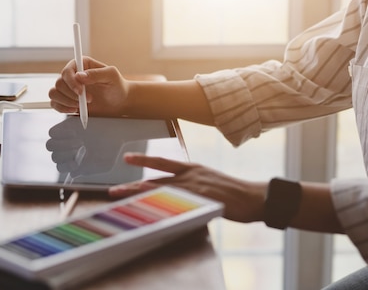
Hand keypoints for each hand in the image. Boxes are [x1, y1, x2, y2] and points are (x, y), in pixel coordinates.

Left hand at [45, 116, 120, 177]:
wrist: (117, 131)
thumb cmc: (111, 149)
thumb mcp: (103, 164)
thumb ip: (89, 170)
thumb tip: (73, 174)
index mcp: (73, 161)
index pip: (61, 167)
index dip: (66, 166)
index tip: (76, 162)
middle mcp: (66, 150)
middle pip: (54, 156)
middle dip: (66, 154)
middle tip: (80, 149)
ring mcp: (64, 138)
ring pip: (50, 145)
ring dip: (63, 145)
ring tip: (79, 142)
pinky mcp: (64, 126)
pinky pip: (52, 132)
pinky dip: (60, 134)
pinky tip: (74, 133)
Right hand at [49, 56, 129, 116]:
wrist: (119, 102)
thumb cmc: (116, 86)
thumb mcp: (111, 76)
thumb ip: (96, 73)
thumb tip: (79, 76)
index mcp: (81, 65)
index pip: (67, 71)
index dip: (71, 82)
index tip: (81, 92)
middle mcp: (72, 76)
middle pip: (59, 83)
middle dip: (71, 94)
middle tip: (89, 100)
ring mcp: (68, 89)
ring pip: (54, 93)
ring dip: (65, 101)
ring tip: (81, 106)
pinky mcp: (67, 101)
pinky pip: (54, 103)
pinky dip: (61, 108)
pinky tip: (74, 110)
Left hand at [109, 153, 266, 222]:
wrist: (254, 196)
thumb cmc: (234, 192)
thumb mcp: (210, 182)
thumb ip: (193, 186)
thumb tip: (178, 193)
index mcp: (192, 169)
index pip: (162, 163)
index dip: (143, 160)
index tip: (127, 157)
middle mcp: (190, 175)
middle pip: (155, 180)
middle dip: (133, 186)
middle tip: (113, 190)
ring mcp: (193, 187)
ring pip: (159, 191)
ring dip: (138, 195)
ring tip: (121, 198)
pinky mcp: (199, 199)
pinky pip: (173, 203)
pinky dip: (159, 206)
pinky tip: (145, 210)